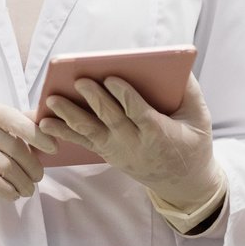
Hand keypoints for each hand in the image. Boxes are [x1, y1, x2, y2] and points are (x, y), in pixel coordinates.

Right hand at [0, 97, 58, 203]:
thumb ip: (14, 121)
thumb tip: (46, 119)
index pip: (9, 116)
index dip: (34, 132)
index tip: (53, 147)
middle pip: (9, 145)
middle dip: (30, 164)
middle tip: (39, 177)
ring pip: (3, 165)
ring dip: (22, 181)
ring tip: (29, 188)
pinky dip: (8, 190)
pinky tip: (13, 194)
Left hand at [37, 73, 221, 210]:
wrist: (183, 183)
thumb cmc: (192, 144)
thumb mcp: (199, 118)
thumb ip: (190, 91)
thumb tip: (178, 62)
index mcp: (159, 134)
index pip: (139, 113)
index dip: (124, 96)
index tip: (110, 78)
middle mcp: (135, 144)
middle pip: (110, 120)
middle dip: (94, 100)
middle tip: (78, 80)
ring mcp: (118, 151)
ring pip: (90, 133)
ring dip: (69, 116)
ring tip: (52, 100)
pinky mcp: (107, 154)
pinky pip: (82, 142)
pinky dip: (62, 132)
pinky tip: (44, 123)